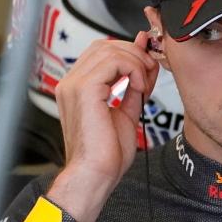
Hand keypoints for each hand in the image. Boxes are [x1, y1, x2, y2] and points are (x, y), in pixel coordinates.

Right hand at [47, 31, 158, 221]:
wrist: (96, 175)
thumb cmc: (106, 153)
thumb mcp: (127, 111)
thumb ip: (133, 86)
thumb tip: (144, 64)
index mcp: (78, 88)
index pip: (101, 52)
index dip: (128, 51)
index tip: (148, 61)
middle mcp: (72, 83)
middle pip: (105, 46)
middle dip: (134, 53)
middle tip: (150, 70)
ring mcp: (74, 85)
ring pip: (110, 50)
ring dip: (136, 61)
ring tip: (145, 81)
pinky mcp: (85, 90)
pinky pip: (113, 62)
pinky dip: (133, 69)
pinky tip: (139, 86)